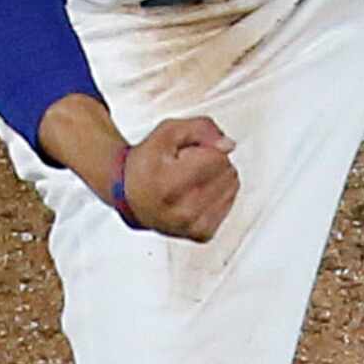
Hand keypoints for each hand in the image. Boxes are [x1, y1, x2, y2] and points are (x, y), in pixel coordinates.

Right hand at [122, 116, 239, 241]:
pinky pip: (229, 203)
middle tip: (187, 166)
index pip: (217, 158)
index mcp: (168, 184)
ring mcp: (192, 225)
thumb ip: (201, 129)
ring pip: (231, 187)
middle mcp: (180, 211)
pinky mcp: (202, 234)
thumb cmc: (147, 164)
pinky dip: (218, 194)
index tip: (186, 153)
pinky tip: (198, 192)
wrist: (131, 196)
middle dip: (212, 162)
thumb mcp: (167, 133)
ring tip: (191, 179)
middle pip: (226, 172)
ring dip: (217, 178)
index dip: (206, 147)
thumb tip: (228, 145)